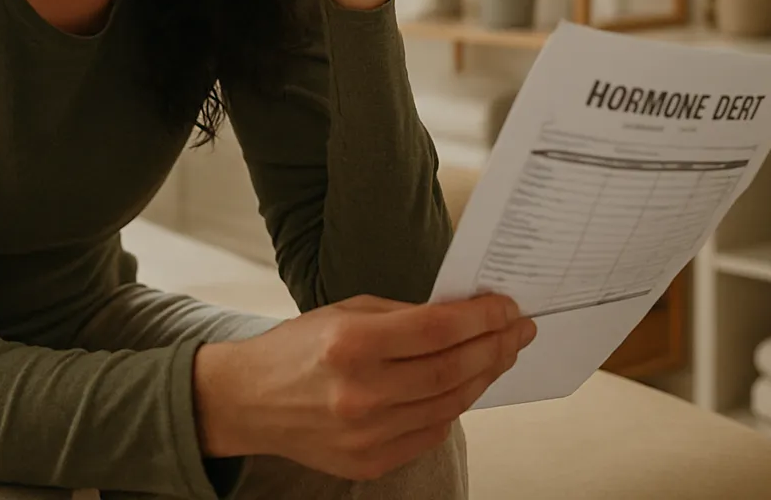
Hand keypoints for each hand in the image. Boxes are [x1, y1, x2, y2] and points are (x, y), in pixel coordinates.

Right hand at [193, 293, 535, 480]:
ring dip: (484, 376)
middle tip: (520, 330)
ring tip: (501, 354)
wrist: (250, 401)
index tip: (508, 307)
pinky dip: (455, 406)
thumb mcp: (347, 311)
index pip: (438, 330)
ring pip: (449, 404)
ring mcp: (366, 435)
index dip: (482, 318)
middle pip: (452, 369)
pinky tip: (467, 384)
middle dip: (495, 346)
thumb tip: (466, 316)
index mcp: (351, 344)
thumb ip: (406, 316)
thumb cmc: (301, 348)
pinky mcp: (370, 462)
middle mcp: (360, 393)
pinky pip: (431, 432)